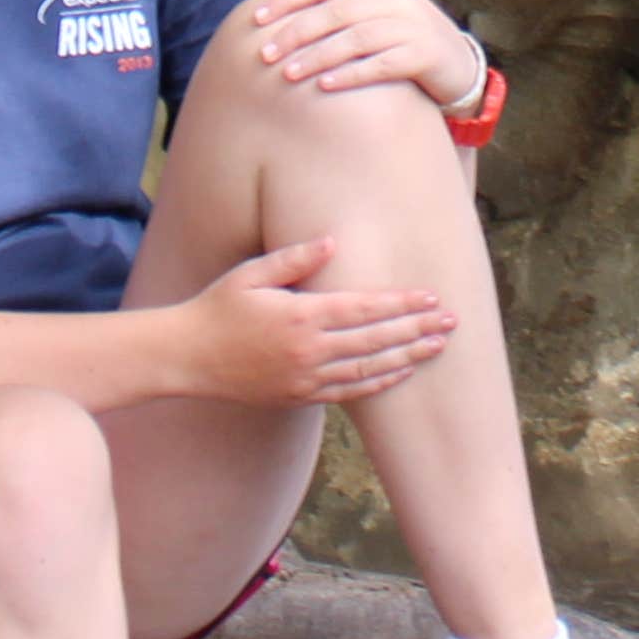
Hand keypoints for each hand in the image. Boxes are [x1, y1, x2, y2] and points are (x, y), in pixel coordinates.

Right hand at [174, 237, 456, 406]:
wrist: (187, 358)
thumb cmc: (218, 307)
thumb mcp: (252, 273)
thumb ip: (296, 257)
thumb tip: (334, 241)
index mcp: (301, 316)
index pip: (364, 309)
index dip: (401, 304)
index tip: (430, 297)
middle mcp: (309, 351)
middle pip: (376, 341)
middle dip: (417, 330)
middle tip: (452, 322)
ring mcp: (305, 379)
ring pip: (369, 371)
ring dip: (407, 358)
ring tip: (437, 347)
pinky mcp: (299, 397)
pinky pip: (348, 393)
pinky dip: (378, 383)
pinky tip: (399, 372)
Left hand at [252, 0, 490, 106]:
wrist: (457, 62)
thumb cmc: (403, 32)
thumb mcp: (375, 2)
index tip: (257, 20)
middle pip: (337, 10)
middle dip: (297, 32)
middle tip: (266, 54)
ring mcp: (412, 26)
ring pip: (356, 38)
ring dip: (318, 56)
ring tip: (288, 74)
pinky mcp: (424, 55)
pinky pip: (382, 65)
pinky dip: (351, 74)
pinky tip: (325, 86)